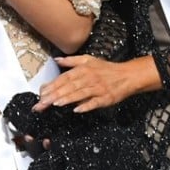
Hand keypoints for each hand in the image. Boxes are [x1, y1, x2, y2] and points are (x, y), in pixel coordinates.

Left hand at [34, 54, 160, 113]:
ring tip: (55, 103)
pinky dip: (86, 106)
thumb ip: (71, 60)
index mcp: (83, 69)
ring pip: (80, 94)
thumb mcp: (88, 60)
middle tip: (42, 102)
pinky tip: (77, 109)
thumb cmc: (106, 68)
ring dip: (67, 99)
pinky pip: (95, 102)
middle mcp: (88, 78)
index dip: (52, 85)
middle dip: (54, 94)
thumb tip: (56, 59)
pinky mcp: (106, 98)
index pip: (64, 78)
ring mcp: (97, 89)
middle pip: (69, 87)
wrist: (128, 75)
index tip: (41, 92)